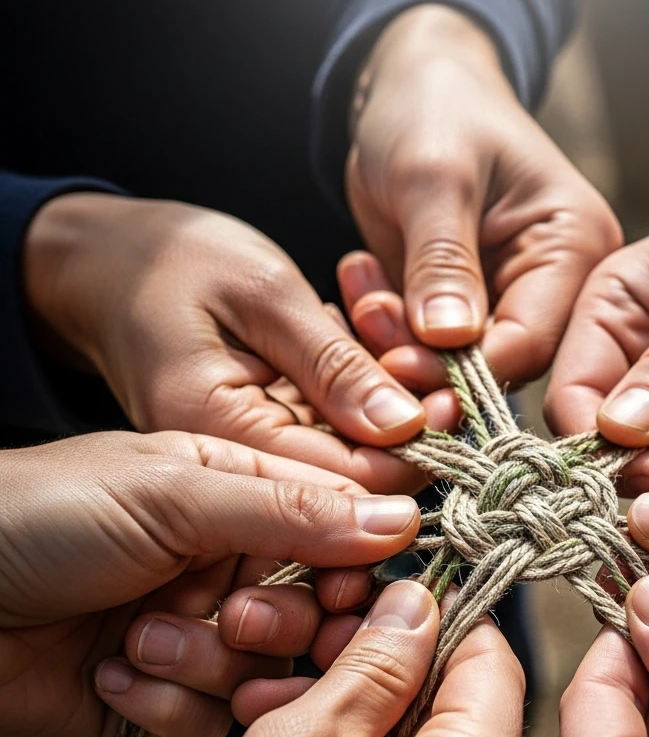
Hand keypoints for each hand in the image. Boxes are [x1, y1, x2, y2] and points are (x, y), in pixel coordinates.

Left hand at [0, 431, 418, 736]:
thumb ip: (292, 509)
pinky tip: (114, 677)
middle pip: (312, 613)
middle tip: (228, 617)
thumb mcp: (171, 492)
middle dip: (273, 624)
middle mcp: (228, 563)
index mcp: (239, 495)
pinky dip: (166, 705)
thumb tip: (402, 516)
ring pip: (264, 672)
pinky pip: (211, 720)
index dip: (352, 570)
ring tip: (139, 641)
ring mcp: (195, 630)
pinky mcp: (161, 695)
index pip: (338, 533)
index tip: (343, 593)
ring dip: (206, 664)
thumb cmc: (39, 516)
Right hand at [23, 194, 459, 492]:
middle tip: (450, 381)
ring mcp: (246, 453)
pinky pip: (328, 429)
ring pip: (345, 454)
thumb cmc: (170, 256)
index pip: (333, 480)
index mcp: (214, 432)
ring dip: (390, 409)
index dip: (404, 456)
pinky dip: (362, 394)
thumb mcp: (259, 292)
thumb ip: (330, 364)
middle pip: (346, 479)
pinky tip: (385, 351)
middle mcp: (229, 463)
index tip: (452, 407)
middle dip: (408, 435)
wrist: (108, 258)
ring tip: (419, 355)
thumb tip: (405, 426)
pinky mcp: (262, 433)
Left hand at [345, 4, 621, 385]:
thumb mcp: (432, 176)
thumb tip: (448, 340)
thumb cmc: (434, 111)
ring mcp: (512, 301)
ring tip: (362, 298)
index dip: (465, 371)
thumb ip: (442, 259)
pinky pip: (430, 350)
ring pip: (458, 366)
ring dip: (399, 346)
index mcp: (575, 248)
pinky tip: (363, 293)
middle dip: (426, 362)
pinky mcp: (472, 311)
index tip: (396, 367)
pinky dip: (390, 333)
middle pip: (498, 365)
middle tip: (370, 332)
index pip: (531, 340)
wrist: (414, 92)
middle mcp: (556, 287)